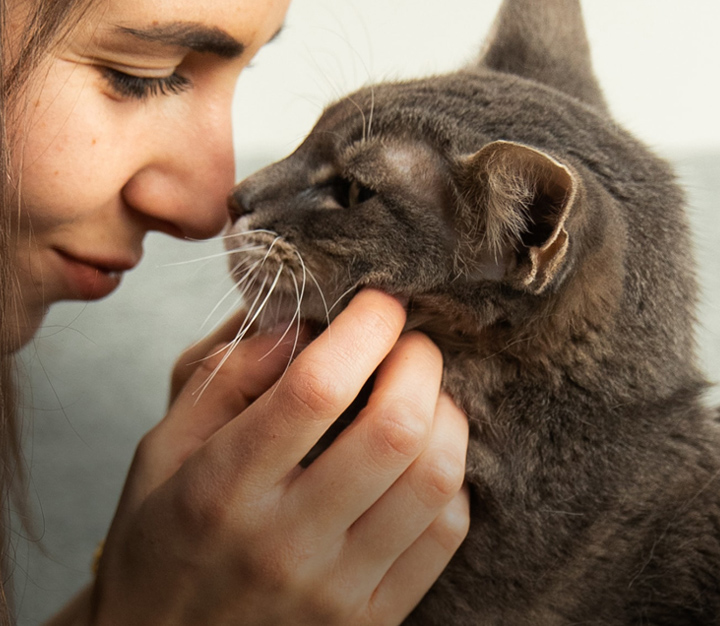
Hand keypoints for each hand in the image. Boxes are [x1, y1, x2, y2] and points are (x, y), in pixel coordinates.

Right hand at [91, 289, 469, 624]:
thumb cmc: (162, 539)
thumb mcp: (160, 448)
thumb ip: (223, 377)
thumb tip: (300, 323)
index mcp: (222, 487)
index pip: (316, 389)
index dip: (363, 329)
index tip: (379, 303)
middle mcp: (286, 542)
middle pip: (395, 428)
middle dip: (419, 361)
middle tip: (409, 342)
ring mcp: (337, 589)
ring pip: (435, 478)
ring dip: (446, 413)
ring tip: (423, 392)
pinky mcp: (373, 618)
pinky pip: (445, 531)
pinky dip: (450, 476)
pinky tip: (422, 456)